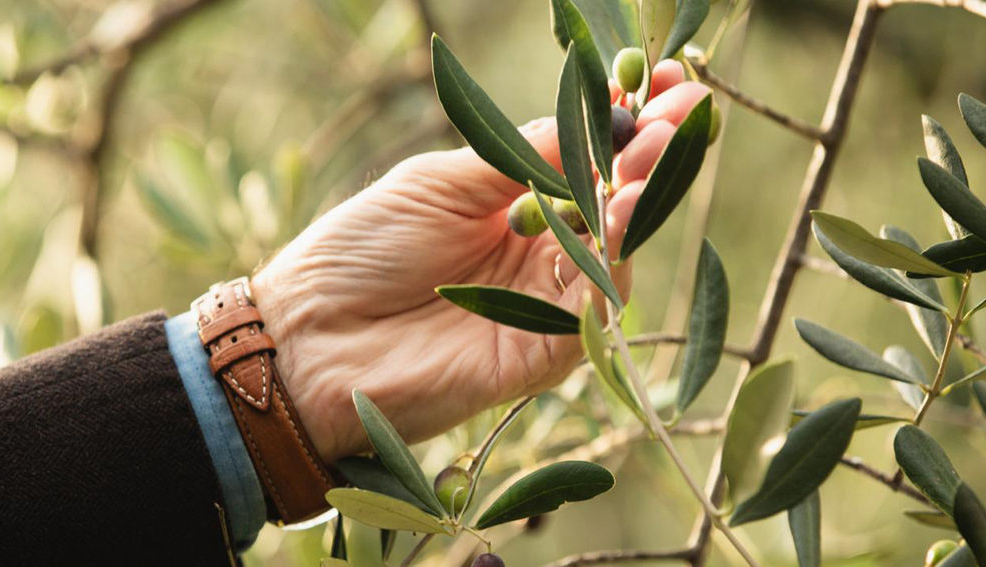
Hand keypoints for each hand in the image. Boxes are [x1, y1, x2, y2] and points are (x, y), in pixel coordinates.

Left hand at [252, 61, 709, 461]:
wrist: (304, 339)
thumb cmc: (358, 250)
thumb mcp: (438, 182)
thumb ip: (517, 157)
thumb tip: (596, 117)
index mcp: (511, 207)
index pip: (584, 161)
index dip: (624, 124)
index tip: (658, 79)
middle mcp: (537, 255)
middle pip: (613, 204)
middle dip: (650, 156)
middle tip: (681, 112)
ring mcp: (542, 305)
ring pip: (614, 253)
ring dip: (638, 202)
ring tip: (648, 156)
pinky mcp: (540, 354)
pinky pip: (591, 310)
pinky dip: (611, 262)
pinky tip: (615, 215)